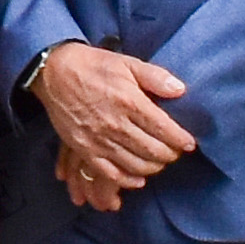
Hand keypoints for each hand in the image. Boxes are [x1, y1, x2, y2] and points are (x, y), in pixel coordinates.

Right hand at [32, 43, 195, 202]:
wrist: (55, 72)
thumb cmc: (94, 65)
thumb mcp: (127, 62)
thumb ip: (155, 77)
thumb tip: (180, 90)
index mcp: (130, 102)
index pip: (164, 129)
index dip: (181, 140)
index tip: (190, 143)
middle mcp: (116, 124)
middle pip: (153, 151)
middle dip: (170, 155)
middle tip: (175, 152)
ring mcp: (99, 140)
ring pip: (135, 165)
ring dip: (153, 167)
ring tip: (159, 162)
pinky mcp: (84, 149)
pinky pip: (110, 173)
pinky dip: (128, 180)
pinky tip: (138, 179)